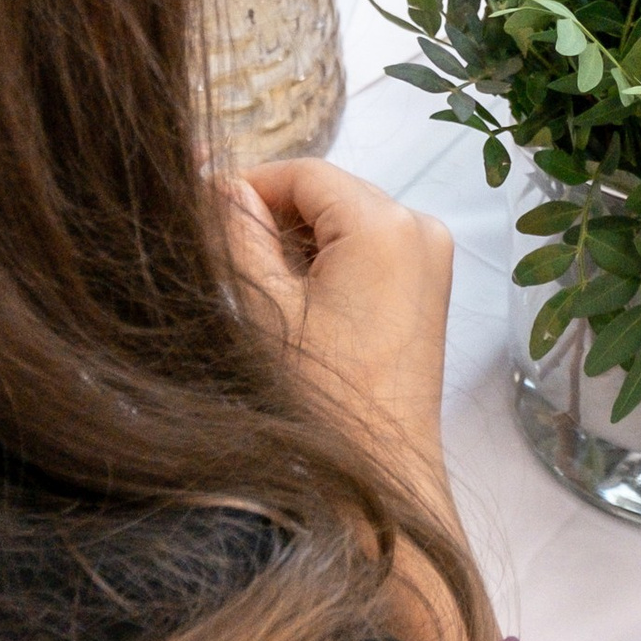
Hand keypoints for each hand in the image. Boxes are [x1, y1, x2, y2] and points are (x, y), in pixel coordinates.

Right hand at [223, 159, 452, 471]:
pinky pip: (372, 248)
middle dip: (277, 215)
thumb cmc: (322, 397)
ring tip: (263, 286)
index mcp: (384, 224)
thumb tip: (221, 185)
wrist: (382, 467)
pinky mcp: (430, 288)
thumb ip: (239, 233)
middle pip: (331, 193)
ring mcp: (432, 258)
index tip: (207, 211)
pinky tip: (301, 302)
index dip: (250, 185)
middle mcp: (420, 228)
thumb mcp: (265, 306)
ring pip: (350, 220)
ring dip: (303, 240)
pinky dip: (333, 261)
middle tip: (228, 253)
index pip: (306, 173)